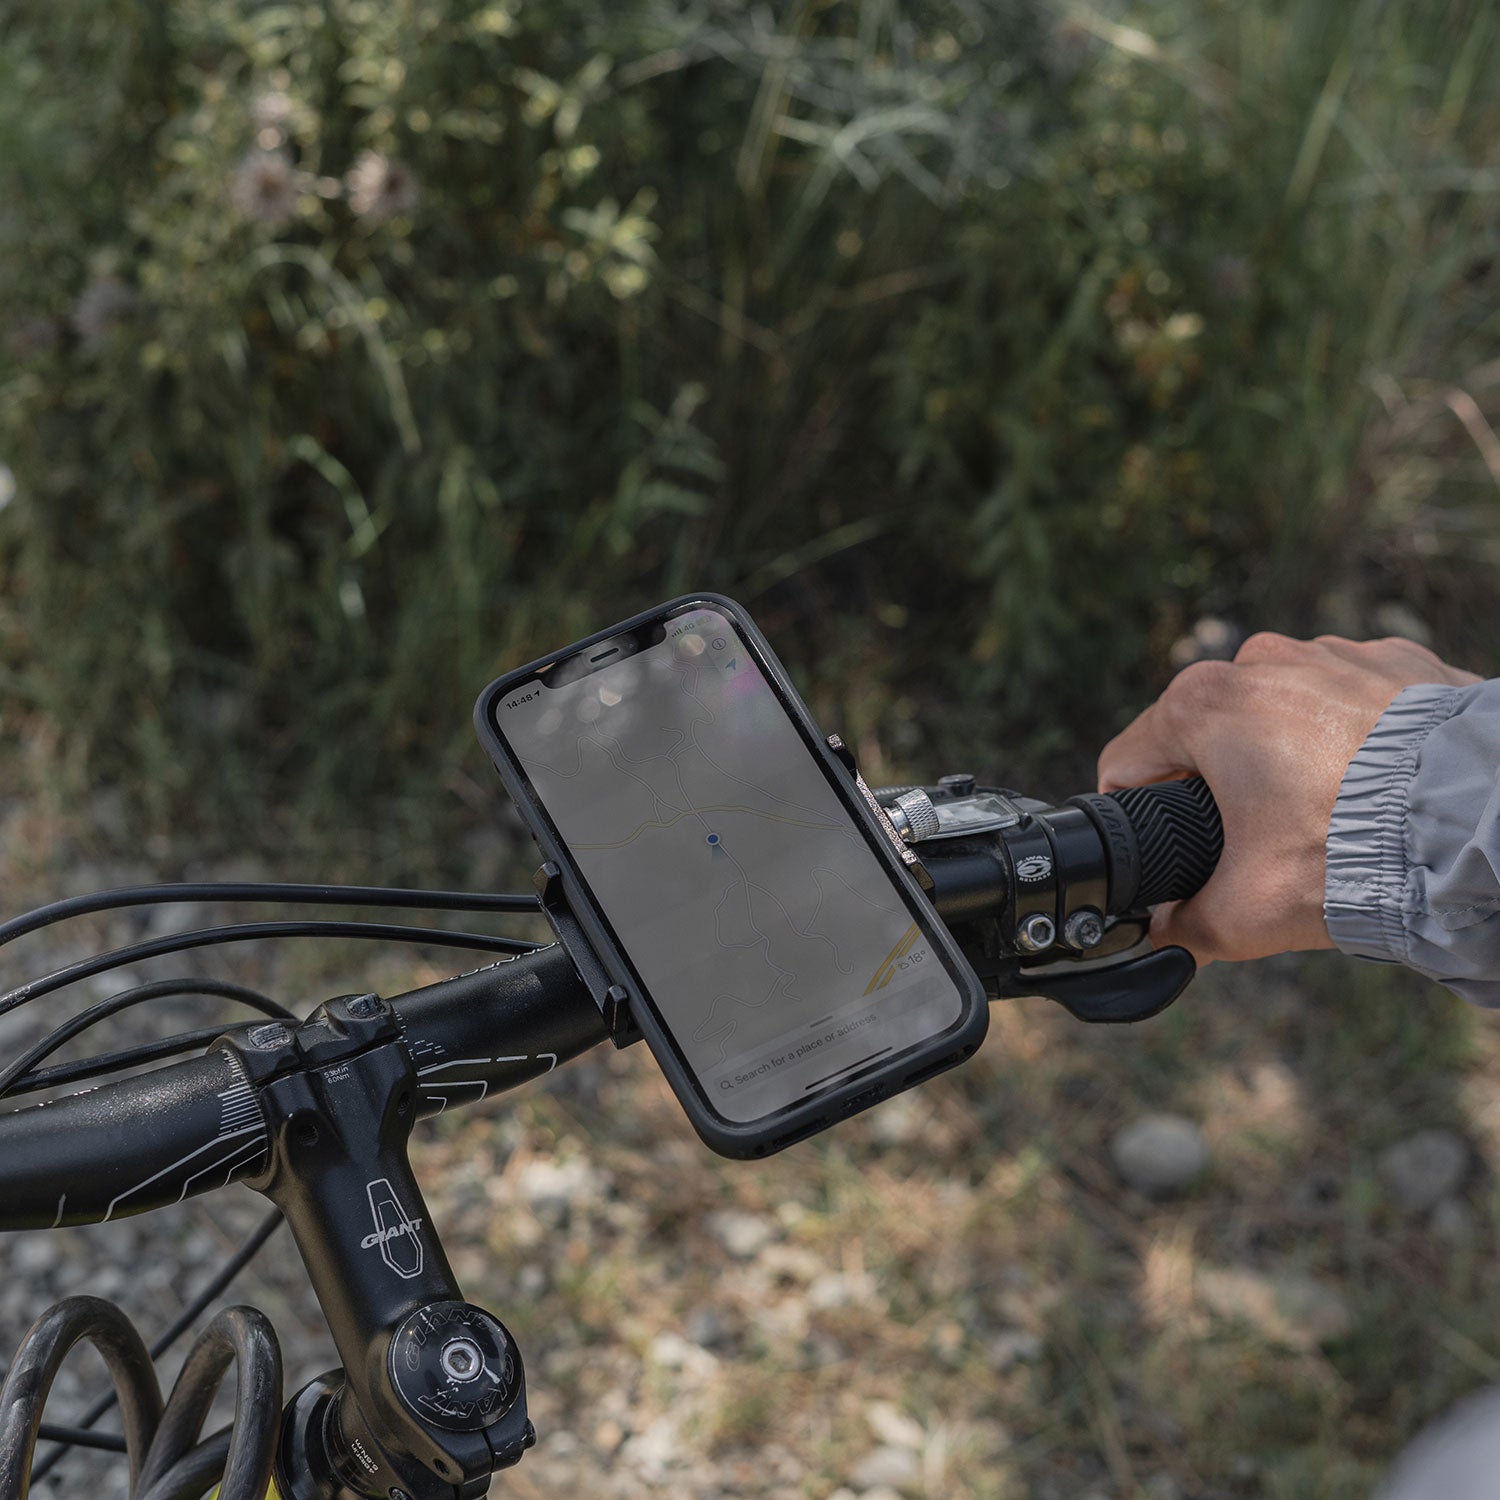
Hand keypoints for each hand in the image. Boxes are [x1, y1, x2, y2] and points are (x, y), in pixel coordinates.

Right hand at [1097, 634, 1481, 963]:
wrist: (1477, 827)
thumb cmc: (1354, 856)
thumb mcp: (1247, 911)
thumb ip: (1186, 926)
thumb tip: (1166, 934)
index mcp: (1204, 704)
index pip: (1130, 760)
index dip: (1137, 811)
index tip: (1168, 843)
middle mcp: (1262, 661)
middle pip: (1209, 735)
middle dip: (1223, 785)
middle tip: (1264, 841)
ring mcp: (1334, 652)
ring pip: (1282, 714)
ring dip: (1290, 756)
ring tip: (1331, 814)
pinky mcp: (1398, 660)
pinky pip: (1353, 700)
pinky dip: (1356, 739)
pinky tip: (1380, 785)